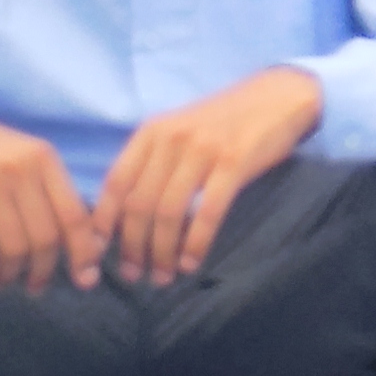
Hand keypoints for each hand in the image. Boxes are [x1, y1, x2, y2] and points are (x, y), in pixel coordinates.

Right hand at [0, 94, 98, 290]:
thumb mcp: (23, 156)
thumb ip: (49, 192)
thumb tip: (82, 246)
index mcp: (43, 158)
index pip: (74, 216)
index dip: (83, 253)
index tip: (86, 279)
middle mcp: (18, 168)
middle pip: (44, 239)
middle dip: (42, 272)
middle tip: (35, 286)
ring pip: (13, 249)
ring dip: (10, 275)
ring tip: (4, 280)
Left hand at [91, 68, 322, 283]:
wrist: (276, 98)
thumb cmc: (224, 123)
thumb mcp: (179, 131)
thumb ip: (152, 163)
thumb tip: (126, 215)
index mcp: (152, 132)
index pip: (115, 182)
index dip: (104, 222)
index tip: (100, 253)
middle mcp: (171, 138)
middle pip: (139, 203)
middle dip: (132, 247)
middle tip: (135, 276)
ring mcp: (202, 149)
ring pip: (168, 212)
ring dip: (162, 252)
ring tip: (163, 277)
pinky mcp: (234, 162)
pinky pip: (207, 212)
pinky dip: (195, 243)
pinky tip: (191, 263)